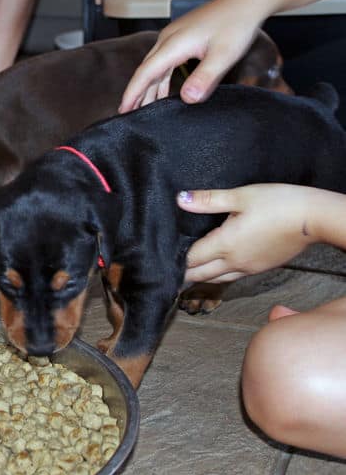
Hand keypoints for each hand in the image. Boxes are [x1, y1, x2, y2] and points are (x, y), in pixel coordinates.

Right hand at [119, 0, 261, 112]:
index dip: (133, 93)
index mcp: (174, 44)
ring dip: (149, 87)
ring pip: (154, 67)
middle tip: (129, 114)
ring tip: (143, 107)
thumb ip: (205, 77)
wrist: (248, 1)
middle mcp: (168, 39)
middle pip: (146, 70)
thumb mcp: (224, 54)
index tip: (124, 110)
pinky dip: (160, 78)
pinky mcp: (182, 37)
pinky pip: (164, 62)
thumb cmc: (237, 24)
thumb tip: (187, 99)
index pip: (145, 73)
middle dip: (136, 92)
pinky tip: (162, 91)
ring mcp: (174, 37)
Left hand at [178, 184, 318, 283]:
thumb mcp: (240, 196)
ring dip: (200, 277)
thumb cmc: (279, 203)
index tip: (159, 262)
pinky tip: (215, 268)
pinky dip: (218, 275)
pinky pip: (233, 277)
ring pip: (216, 279)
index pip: (191, 259)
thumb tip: (180, 199)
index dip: (174, 261)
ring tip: (186, 274)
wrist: (315, 218)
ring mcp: (249, 268)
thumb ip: (208, 200)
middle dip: (182, 275)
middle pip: (199, 275)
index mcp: (225, 245)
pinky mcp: (262, 268)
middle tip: (166, 276)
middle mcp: (234, 262)